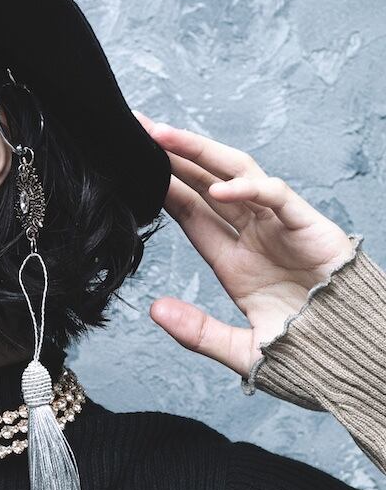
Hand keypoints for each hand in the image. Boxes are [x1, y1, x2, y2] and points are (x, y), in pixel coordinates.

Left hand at [131, 112, 358, 380]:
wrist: (358, 361)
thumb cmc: (309, 355)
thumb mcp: (242, 352)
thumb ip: (199, 333)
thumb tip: (155, 310)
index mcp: (234, 262)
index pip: (189, 213)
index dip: (162, 189)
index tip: (130, 169)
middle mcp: (253, 236)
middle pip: (205, 183)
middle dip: (172, 155)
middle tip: (136, 129)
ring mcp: (279, 226)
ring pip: (236, 174)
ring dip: (199, 152)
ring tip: (162, 135)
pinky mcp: (308, 224)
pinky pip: (275, 195)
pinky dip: (249, 187)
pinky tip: (217, 187)